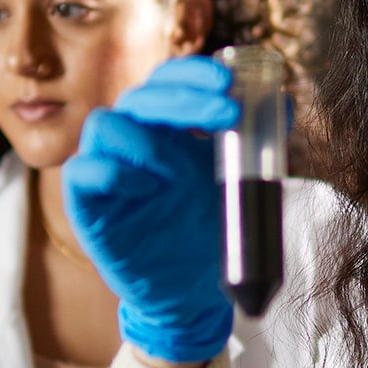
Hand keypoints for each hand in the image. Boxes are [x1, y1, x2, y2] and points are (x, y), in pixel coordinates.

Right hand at [62, 56, 238, 364]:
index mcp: (166, 128)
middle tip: (227, 112)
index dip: (193, 73)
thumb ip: (256, 144)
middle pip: (141, 96)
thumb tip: (286, 105)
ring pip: (104, 124)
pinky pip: (81, 172)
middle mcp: (132, 140)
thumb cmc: (207, 231)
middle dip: (183, 99)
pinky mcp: (86, 205)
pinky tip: (145, 188)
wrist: (190, 294)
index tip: (229, 78)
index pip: (169, 81)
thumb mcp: (238, 183)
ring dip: (145, 140)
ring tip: (175, 173)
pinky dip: (112, 173)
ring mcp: (107, 169)